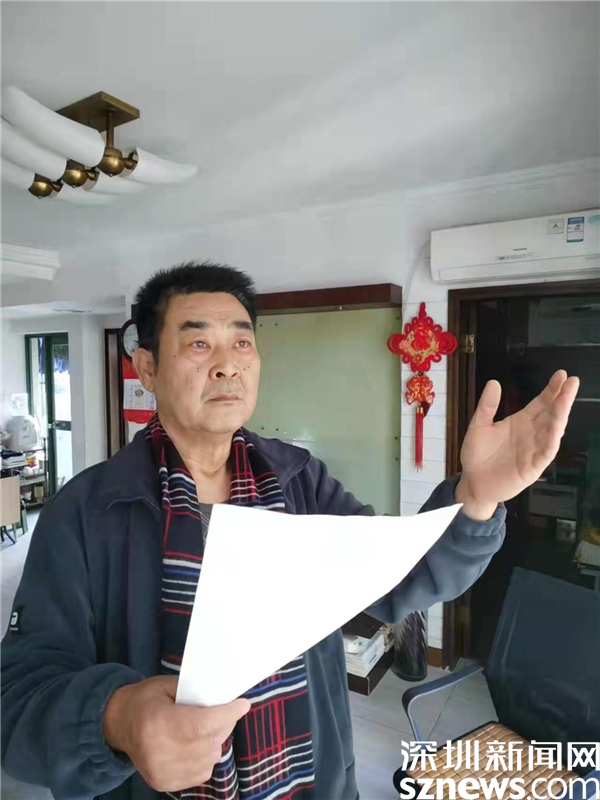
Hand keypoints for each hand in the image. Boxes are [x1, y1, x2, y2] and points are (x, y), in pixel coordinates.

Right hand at [103, 676, 250, 791]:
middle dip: (225, 724)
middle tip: (228, 712)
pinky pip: (201, 773)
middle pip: (209, 742)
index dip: (226, 714)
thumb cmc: (145, 699)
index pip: (202, 723)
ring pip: (209, 759)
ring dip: (216, 742)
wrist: (118, 724)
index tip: (242, 705)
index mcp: (158, 723)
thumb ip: (194, 693)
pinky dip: (206, 758)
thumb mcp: (167, 685)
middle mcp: (158, 751)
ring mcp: (161, 771)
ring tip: (209, 727)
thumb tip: (225, 699)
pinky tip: (198, 744)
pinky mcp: (163, 783)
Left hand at [456, 370, 578, 520]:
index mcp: (521, 421)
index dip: (551, 389)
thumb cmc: (477, 454)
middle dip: (562, 397)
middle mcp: (532, 433)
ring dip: (560, 415)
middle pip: (551, 412)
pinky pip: (546, 452)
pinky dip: (551, 440)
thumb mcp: (479, 425)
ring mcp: (534, 449)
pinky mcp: (533, 466)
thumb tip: (494, 383)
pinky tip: (557, 428)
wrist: (473, 481)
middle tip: (571, 381)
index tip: (561, 375)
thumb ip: (487, 406)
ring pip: (552, 430)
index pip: (541, 402)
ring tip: (566, 399)